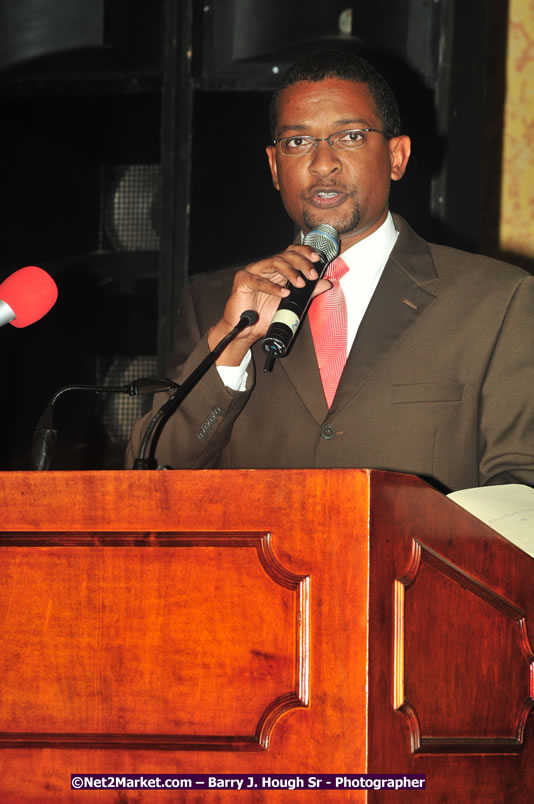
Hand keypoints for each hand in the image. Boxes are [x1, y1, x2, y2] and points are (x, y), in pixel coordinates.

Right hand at [208, 244, 331, 364]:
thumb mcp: (292, 304)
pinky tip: (284, 293)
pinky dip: (273, 287)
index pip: (292, 253)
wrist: (248, 330)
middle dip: (301, 263)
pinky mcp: (243, 280)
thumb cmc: (265, 315)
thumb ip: (308, 292)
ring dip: (290, 272)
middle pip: (285, 255)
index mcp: (277, 269)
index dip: (304, 252)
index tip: (317, 259)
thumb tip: (327, 283)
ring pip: (274, 262)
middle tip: (312, 275)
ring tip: (300, 284)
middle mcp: (266, 267)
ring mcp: (253, 271)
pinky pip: (259, 280)